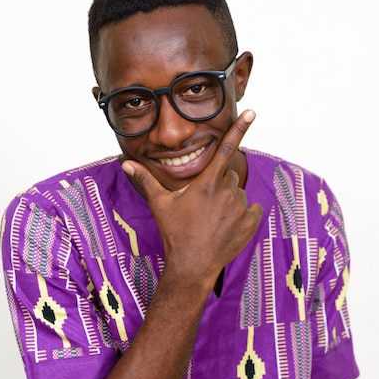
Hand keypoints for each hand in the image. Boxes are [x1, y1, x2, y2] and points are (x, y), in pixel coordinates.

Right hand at [123, 110, 262, 291]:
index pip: (226, 148)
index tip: (253, 112)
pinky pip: (252, 209)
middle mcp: (226, 191)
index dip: (240, 128)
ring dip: (229, 202)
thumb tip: (125, 163)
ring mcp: (240, 208)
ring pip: (238, 195)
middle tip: (203, 207)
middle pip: (227, 177)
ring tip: (212, 221)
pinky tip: (227, 227)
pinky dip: (243, 215)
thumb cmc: (174, 233)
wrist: (192, 266)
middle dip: (217, 186)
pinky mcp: (250, 223)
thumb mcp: (160, 204)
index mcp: (206, 182)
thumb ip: (145, 180)